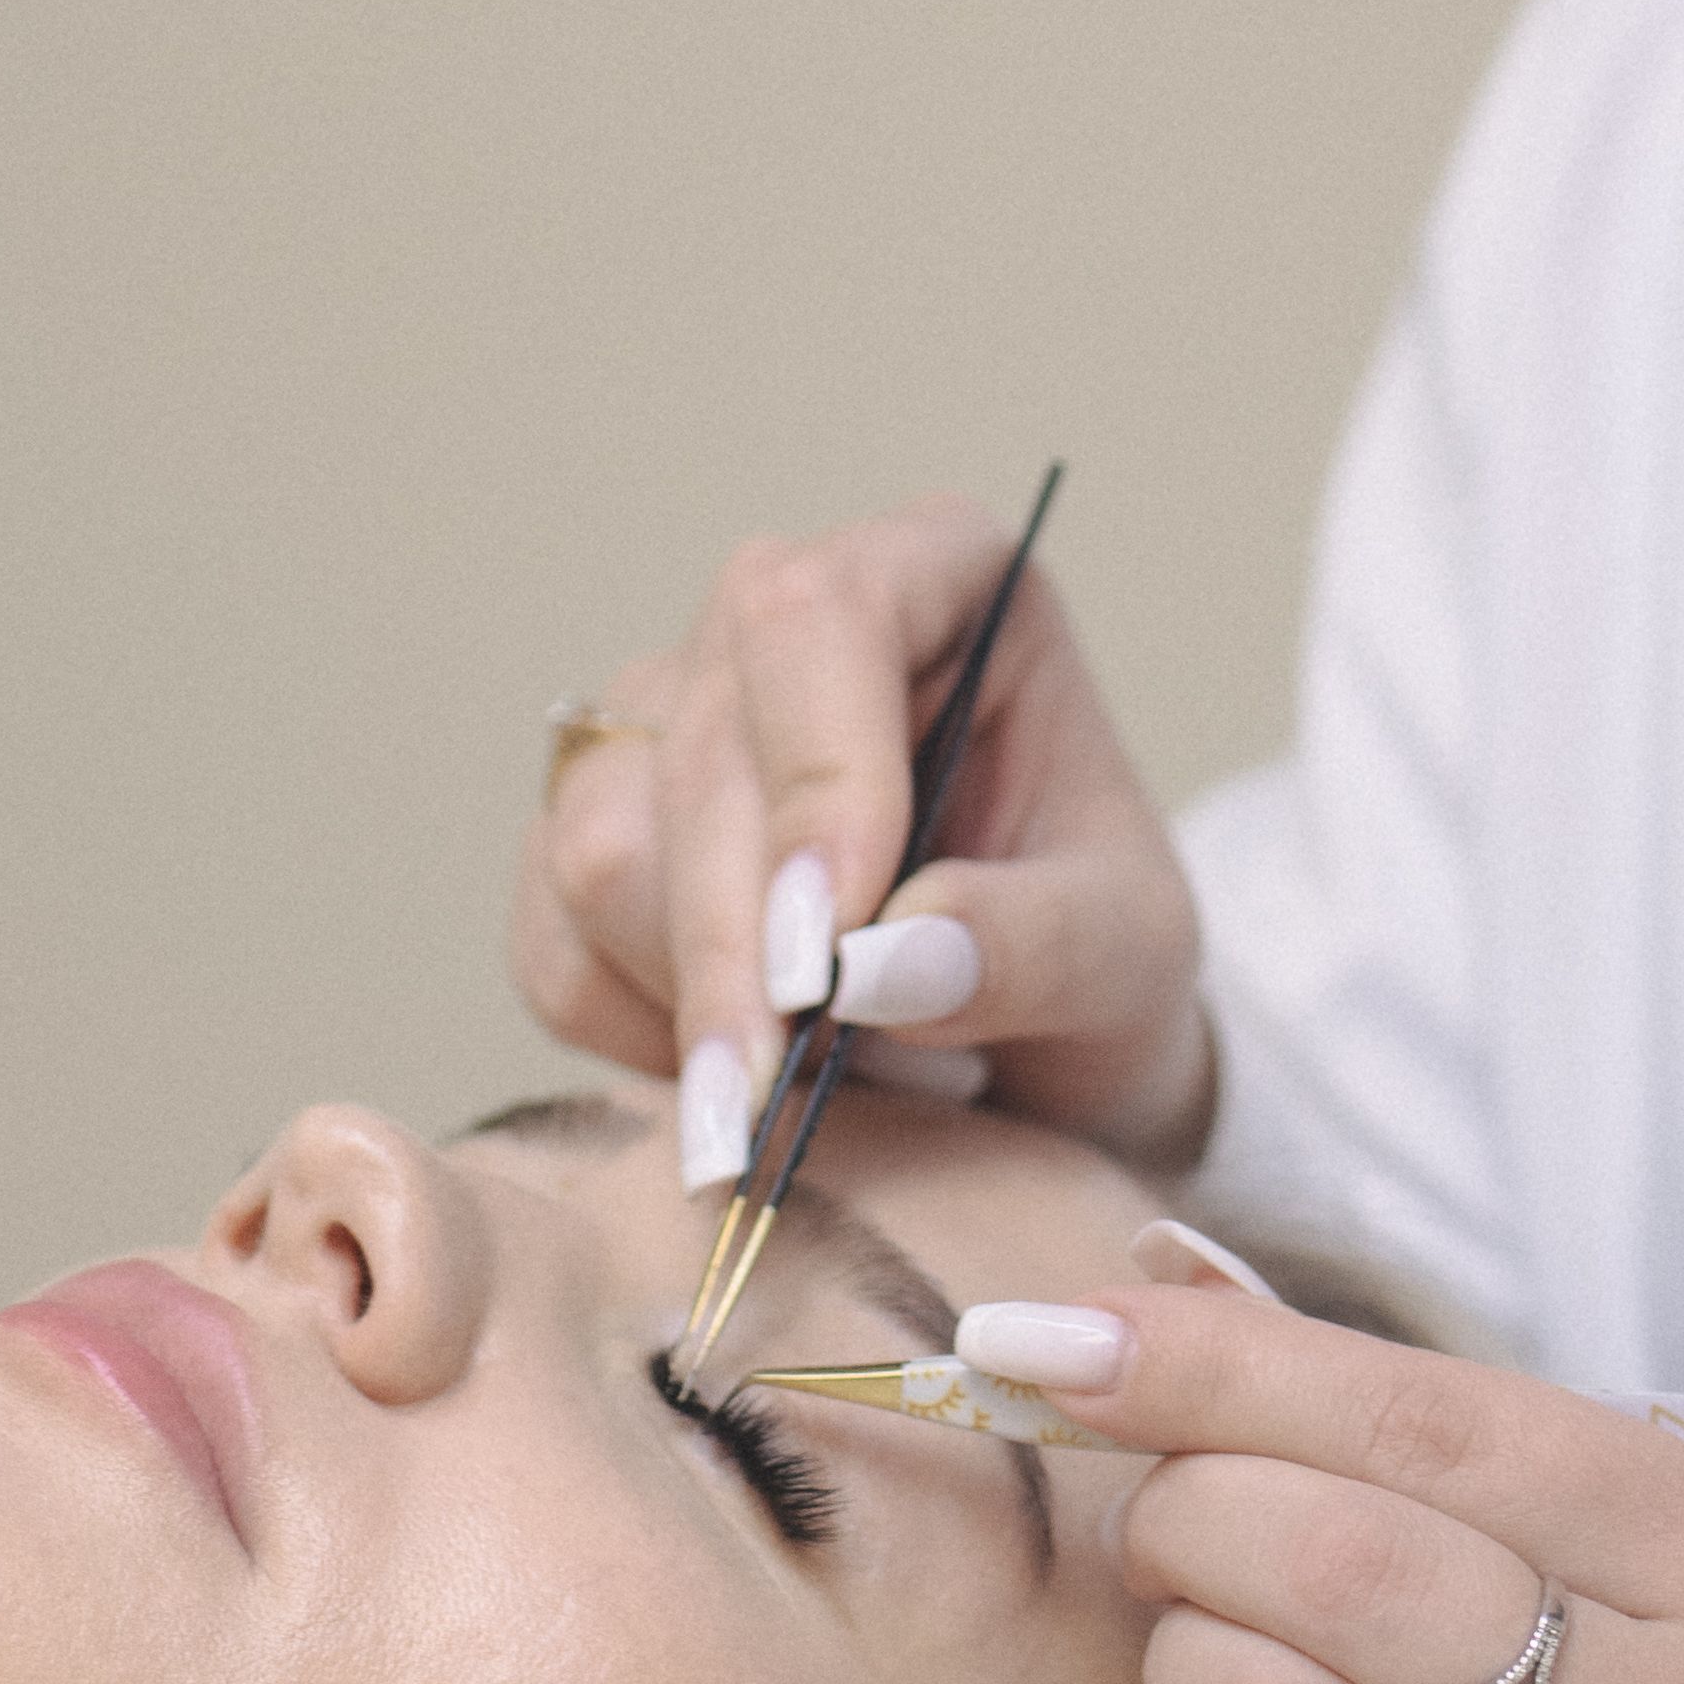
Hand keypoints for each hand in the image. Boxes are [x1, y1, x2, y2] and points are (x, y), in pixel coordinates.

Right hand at [515, 498, 1213, 1167]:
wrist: (1041, 1037)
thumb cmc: (1096, 949)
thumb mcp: (1129, 954)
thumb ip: (1031, 944)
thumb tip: (875, 968)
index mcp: (937, 574)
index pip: (819, 618)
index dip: (813, 782)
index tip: (826, 959)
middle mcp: (778, 622)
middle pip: (697, 752)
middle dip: (734, 951)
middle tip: (779, 1108)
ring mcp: (667, 716)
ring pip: (601, 850)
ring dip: (695, 1003)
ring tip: (824, 1085)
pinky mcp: (596, 827)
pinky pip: (554, 943)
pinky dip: (637, 1040)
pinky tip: (748, 1075)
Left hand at [1024, 1286, 1683, 1683]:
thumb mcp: (1650, 1551)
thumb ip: (1421, 1417)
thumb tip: (1153, 1281)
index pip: (1420, 1417)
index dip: (1208, 1364)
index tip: (1051, 1333)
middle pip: (1321, 1558)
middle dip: (1181, 1512)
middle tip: (1172, 1525)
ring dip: (1176, 1658)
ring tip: (1216, 1654)